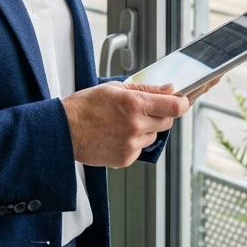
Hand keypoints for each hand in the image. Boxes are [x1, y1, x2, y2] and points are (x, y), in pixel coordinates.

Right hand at [61, 81, 193, 167]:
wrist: (63, 131)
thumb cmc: (84, 106)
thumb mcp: (114, 88)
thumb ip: (145, 89)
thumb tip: (168, 89)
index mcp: (134, 104)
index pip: (176, 106)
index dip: (183, 102)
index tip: (183, 100)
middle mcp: (136, 126)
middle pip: (167, 122)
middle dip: (161, 114)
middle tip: (143, 109)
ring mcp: (132, 145)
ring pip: (154, 136)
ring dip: (146, 129)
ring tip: (122, 123)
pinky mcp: (126, 159)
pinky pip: (140, 148)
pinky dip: (134, 142)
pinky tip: (116, 134)